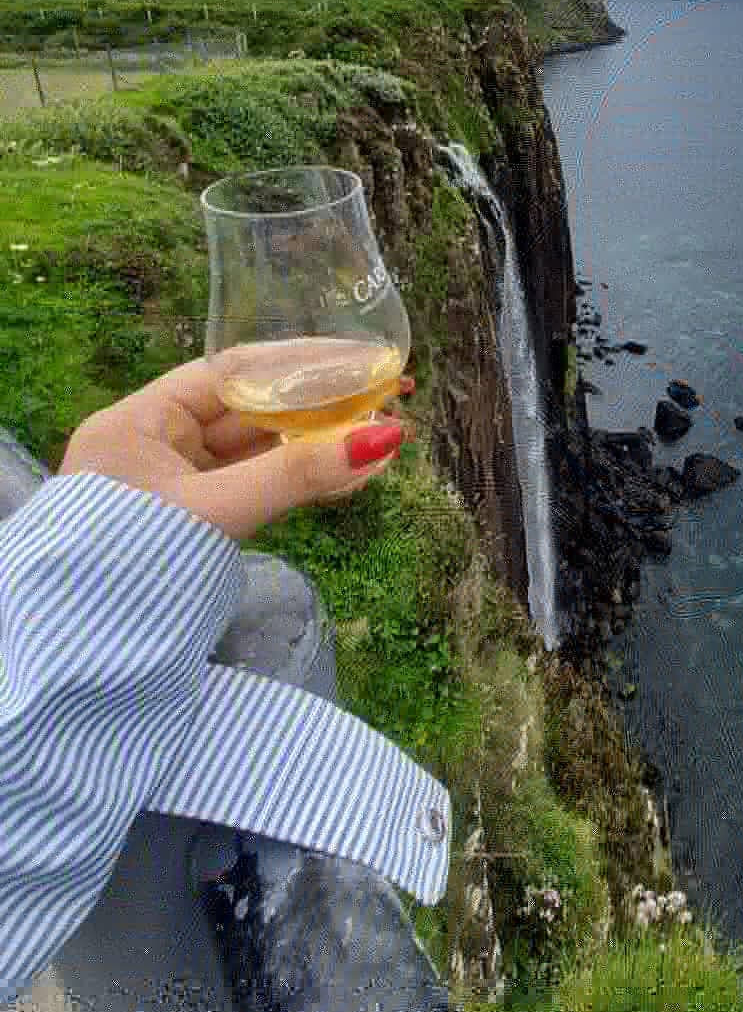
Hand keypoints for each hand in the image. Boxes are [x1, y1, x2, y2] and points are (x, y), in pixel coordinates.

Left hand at [58, 358, 415, 542]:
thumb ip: (295, 474)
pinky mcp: (196, 518)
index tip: (357, 359)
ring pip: (258, 450)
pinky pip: (256, 485)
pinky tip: (350, 473)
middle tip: (387, 400)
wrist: (85, 651)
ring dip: (318, 445)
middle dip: (320, 407)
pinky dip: (300, 478)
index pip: (230, 372)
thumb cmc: (133, 562)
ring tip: (384, 437)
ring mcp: (176, 483)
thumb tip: (382, 439)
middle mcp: (155, 443)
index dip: (296, 363)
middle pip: (250, 410)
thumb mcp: (217, 510)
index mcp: (138, 421)